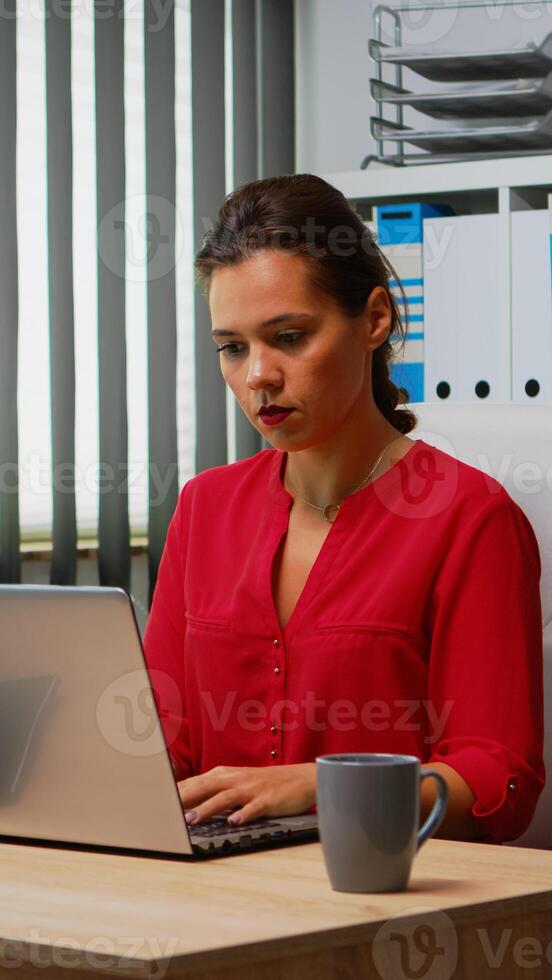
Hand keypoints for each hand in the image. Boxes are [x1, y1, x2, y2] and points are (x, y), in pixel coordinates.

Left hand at [176, 763, 315, 826]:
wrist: (302, 779)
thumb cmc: (266, 784)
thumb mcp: (238, 783)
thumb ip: (215, 792)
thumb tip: (189, 804)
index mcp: (226, 775)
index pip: (196, 782)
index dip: (176, 792)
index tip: (157, 801)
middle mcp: (236, 779)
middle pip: (205, 786)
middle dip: (184, 798)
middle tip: (164, 810)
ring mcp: (252, 789)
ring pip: (225, 797)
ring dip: (208, 808)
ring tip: (192, 820)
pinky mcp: (268, 800)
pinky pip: (254, 808)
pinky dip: (243, 814)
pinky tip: (235, 822)